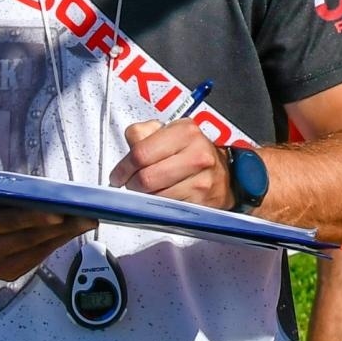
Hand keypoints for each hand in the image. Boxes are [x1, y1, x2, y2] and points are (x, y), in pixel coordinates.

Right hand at [0, 204, 93, 279]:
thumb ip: (2, 202)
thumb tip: (42, 197)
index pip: (9, 222)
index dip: (35, 217)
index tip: (60, 211)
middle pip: (29, 238)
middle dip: (61, 227)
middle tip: (86, 215)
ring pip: (37, 250)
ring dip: (63, 236)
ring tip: (84, 222)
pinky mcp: (7, 275)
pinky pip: (35, 259)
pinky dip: (53, 245)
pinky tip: (67, 233)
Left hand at [110, 120, 231, 209]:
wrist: (224, 171)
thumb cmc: (190, 151)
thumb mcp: (168, 132)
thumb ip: (142, 134)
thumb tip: (128, 150)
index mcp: (185, 132)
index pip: (140, 153)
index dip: (123, 168)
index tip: (117, 175)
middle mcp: (197, 155)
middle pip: (147, 178)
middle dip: (132, 185)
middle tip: (130, 184)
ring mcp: (203, 181)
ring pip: (156, 196)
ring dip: (144, 197)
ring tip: (146, 190)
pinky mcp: (204, 202)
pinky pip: (169, 209)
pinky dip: (159, 207)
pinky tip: (161, 198)